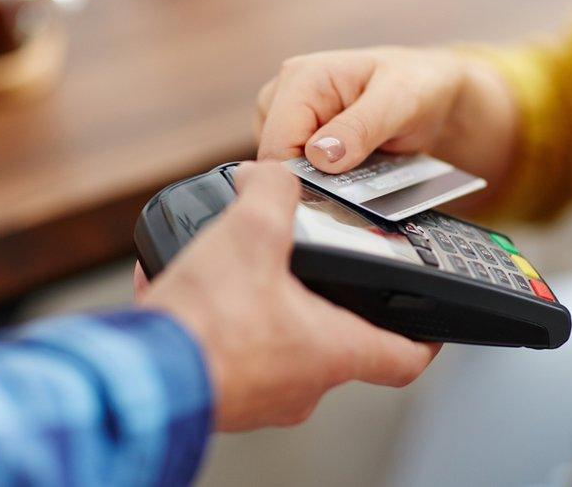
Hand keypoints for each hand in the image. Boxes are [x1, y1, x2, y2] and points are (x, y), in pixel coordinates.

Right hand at [137, 162, 439, 431]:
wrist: (142, 377)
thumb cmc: (207, 326)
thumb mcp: (249, 235)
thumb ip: (272, 194)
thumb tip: (270, 174)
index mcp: (331, 350)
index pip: (403, 358)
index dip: (423, 337)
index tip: (428, 323)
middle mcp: (302, 385)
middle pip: (335, 345)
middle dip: (326, 305)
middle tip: (315, 273)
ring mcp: (261, 397)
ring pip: (279, 350)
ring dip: (268, 313)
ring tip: (243, 276)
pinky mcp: (220, 396)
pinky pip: (231, 354)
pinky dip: (221, 324)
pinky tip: (191, 291)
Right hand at [255, 47, 519, 195]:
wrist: (428, 89)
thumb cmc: (416, 86)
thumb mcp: (399, 102)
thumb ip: (360, 128)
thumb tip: (320, 157)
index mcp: (301, 77)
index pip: (277, 146)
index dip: (301, 178)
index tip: (337, 196)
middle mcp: (282, 93)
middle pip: (274, 160)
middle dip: (309, 180)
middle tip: (356, 183)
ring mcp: (282, 114)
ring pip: (281, 168)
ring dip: (315, 181)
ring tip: (357, 171)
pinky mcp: (291, 133)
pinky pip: (292, 168)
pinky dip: (317, 179)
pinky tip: (347, 171)